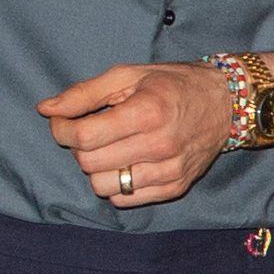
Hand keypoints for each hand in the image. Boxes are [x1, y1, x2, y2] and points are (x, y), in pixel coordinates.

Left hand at [37, 62, 235, 206]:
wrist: (227, 103)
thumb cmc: (174, 84)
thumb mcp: (129, 75)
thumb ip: (84, 93)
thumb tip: (45, 109)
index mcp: (147, 112)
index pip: (84, 136)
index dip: (62, 130)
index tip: (63, 121)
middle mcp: (159, 145)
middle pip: (89, 163)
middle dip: (79, 147)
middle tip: (91, 131)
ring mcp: (168, 171)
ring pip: (103, 186)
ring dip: (97, 168)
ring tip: (110, 148)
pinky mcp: (174, 188)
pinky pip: (125, 199)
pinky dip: (117, 183)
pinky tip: (127, 161)